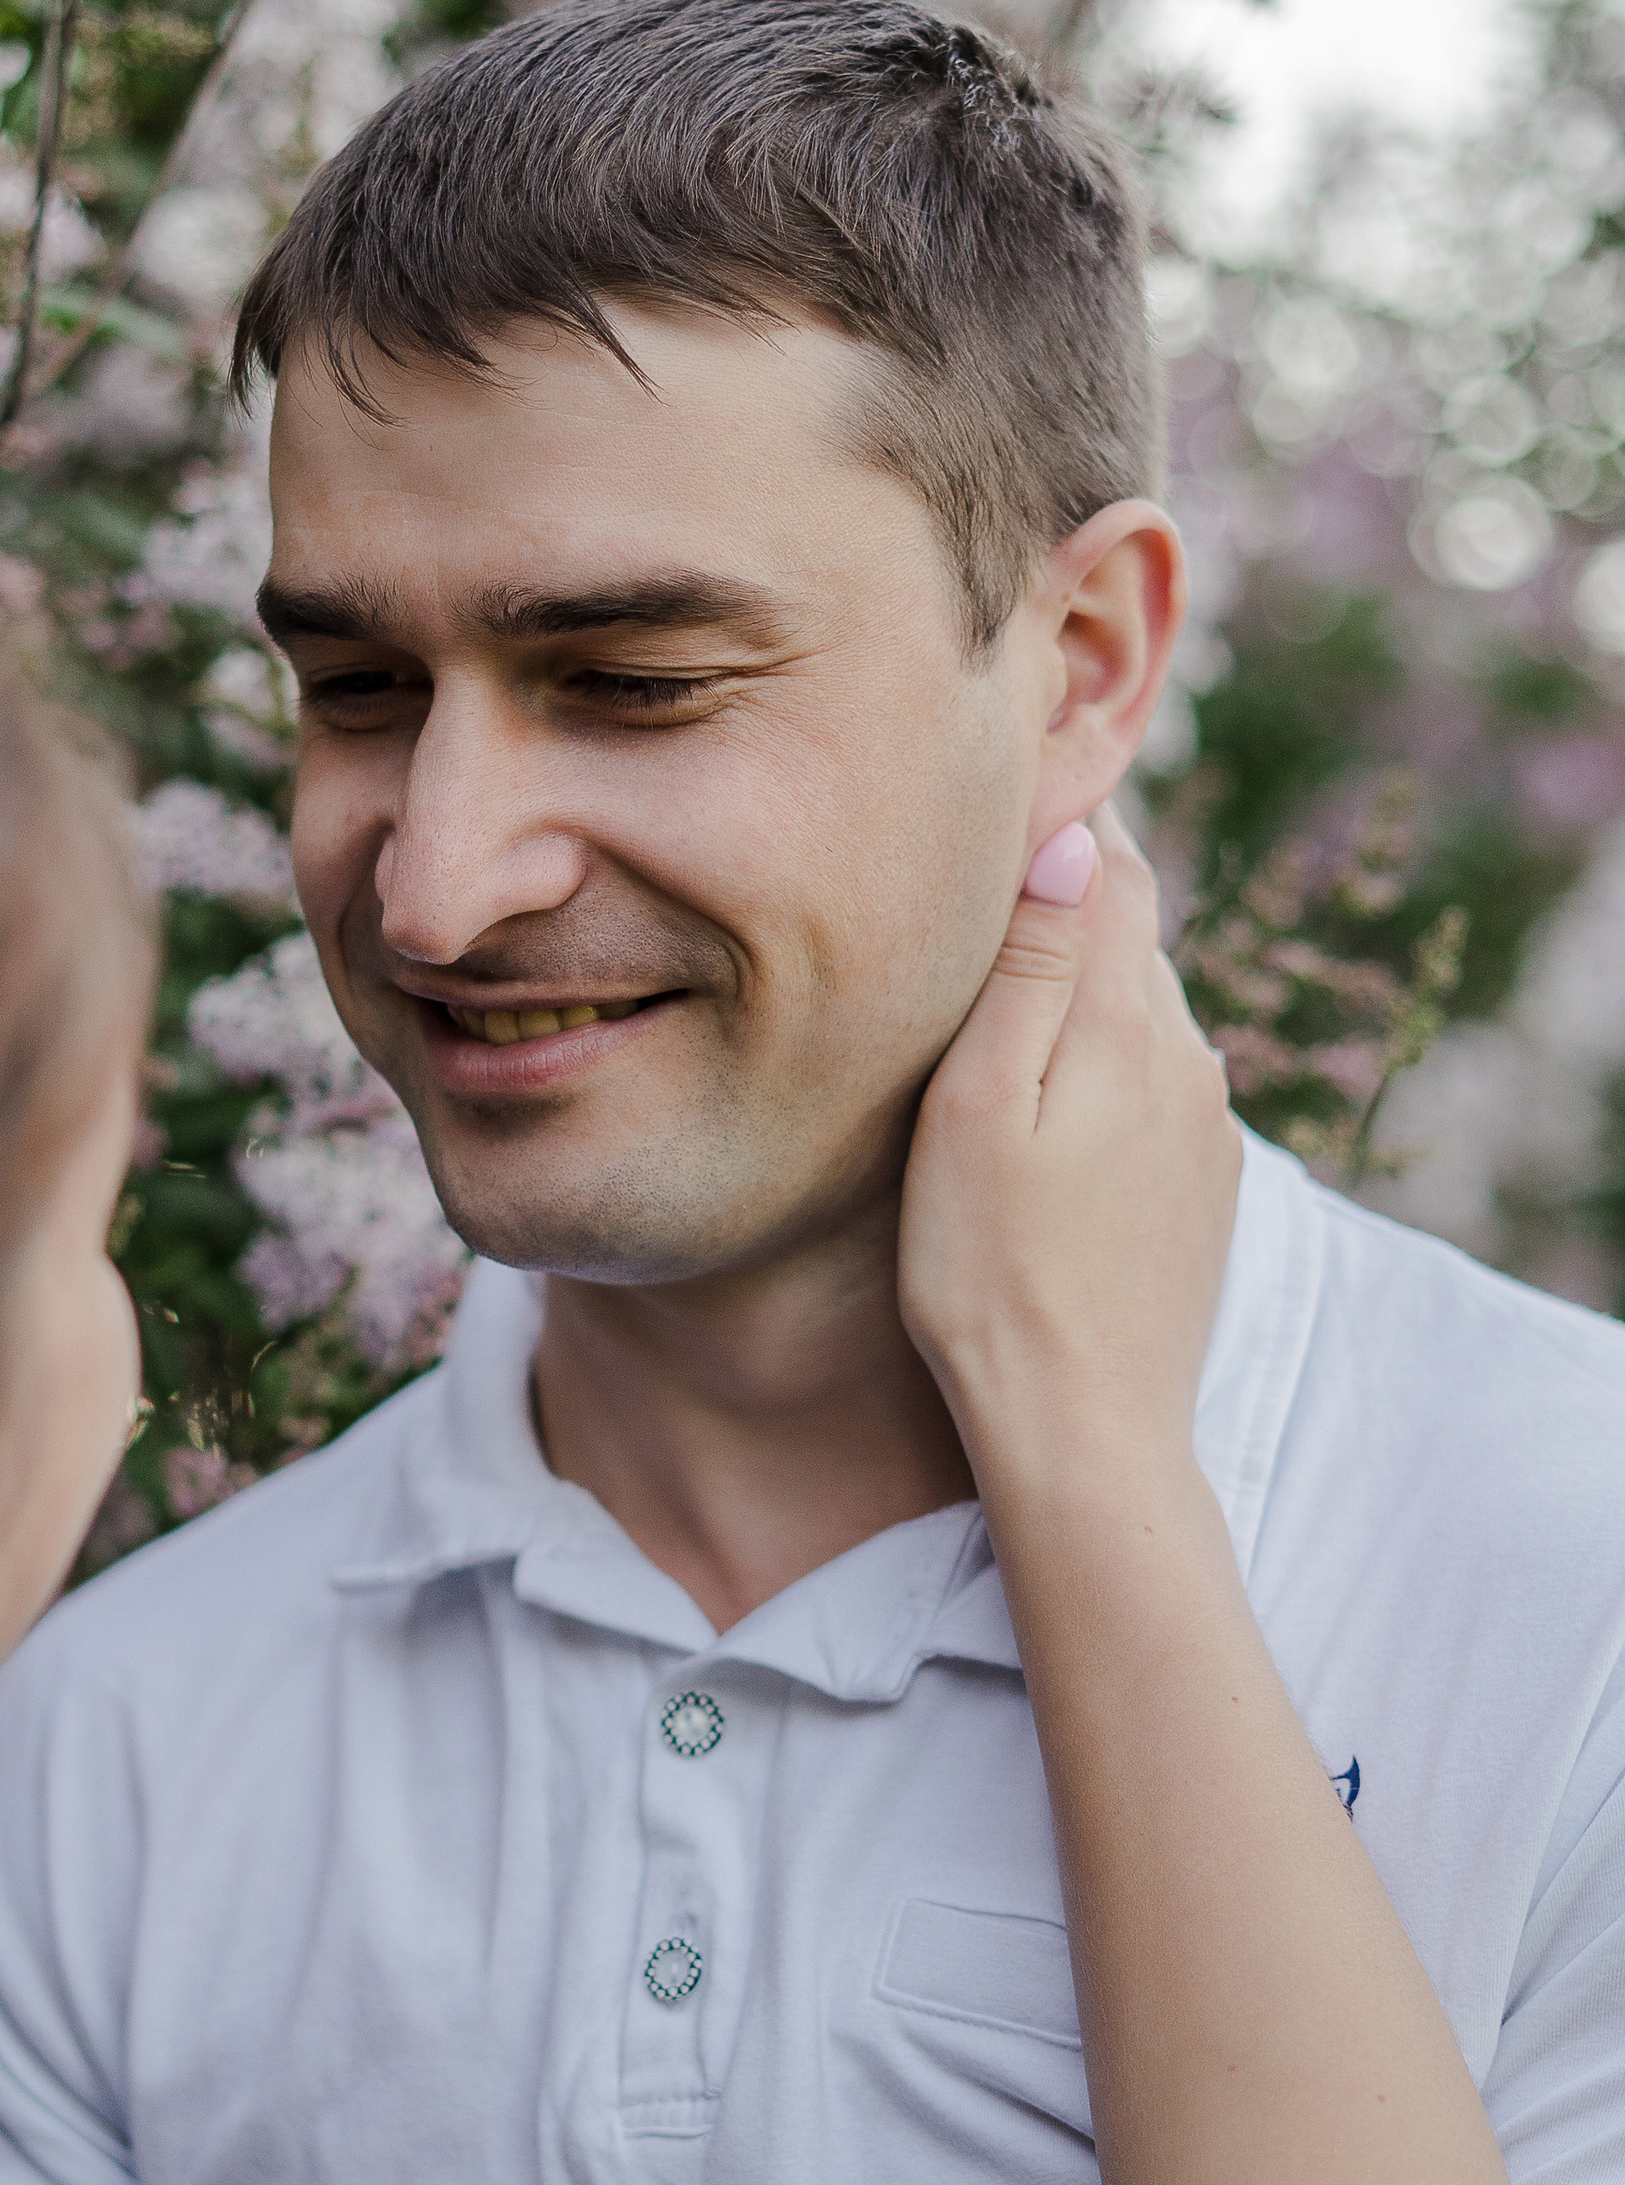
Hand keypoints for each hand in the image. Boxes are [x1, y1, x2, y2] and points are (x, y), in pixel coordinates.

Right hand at [899, 805, 1239, 1500]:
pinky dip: (1102, 1062)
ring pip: (1142, 1011)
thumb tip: (1074, 838)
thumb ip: (1030, 972)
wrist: (1087, 1427)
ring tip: (1005, 973)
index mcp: (1129, 1022)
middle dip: (1073, 890)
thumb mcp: (977, 1110)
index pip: (1116, 863)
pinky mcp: (1203, 1185)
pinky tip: (1049, 1098)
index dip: (1070, 805)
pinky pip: (1152, 1084)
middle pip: (1133, 932)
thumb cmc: (994, 1276)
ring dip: (1086, 983)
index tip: (1020, 757)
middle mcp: (1188, 1058)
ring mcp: (1206, 1126)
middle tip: (991, 851)